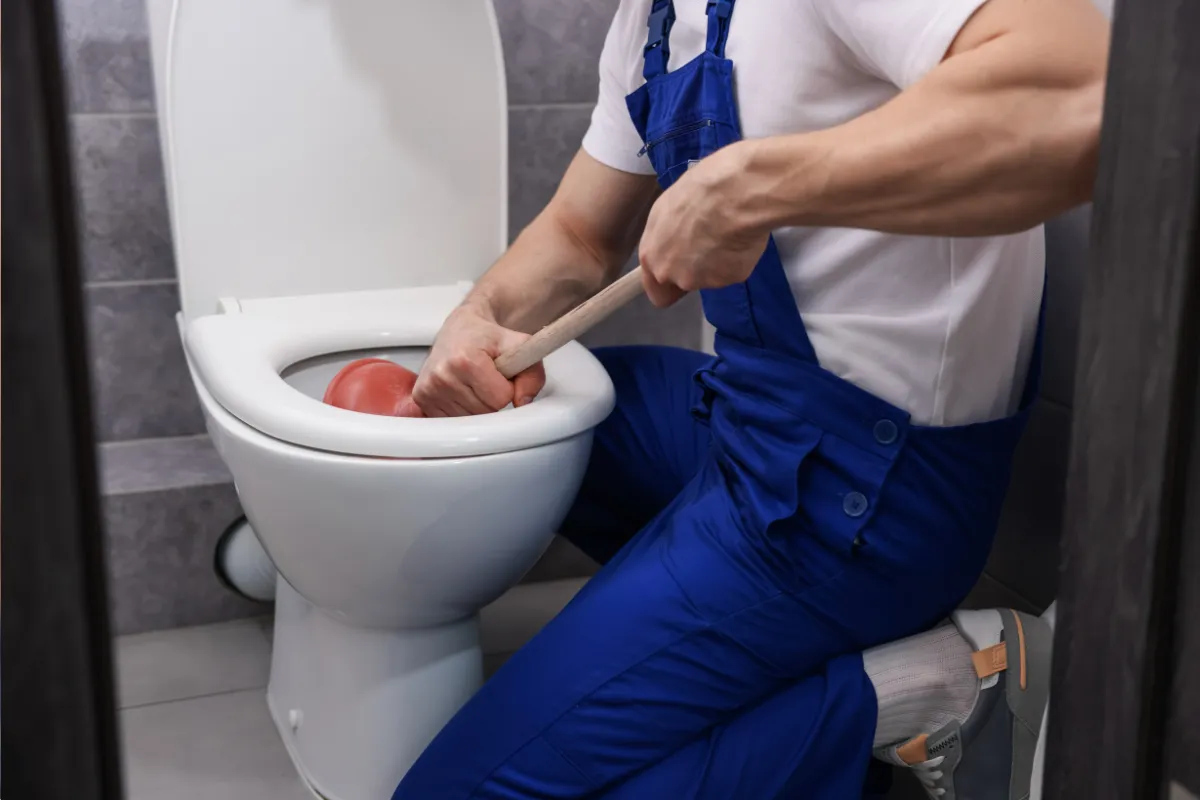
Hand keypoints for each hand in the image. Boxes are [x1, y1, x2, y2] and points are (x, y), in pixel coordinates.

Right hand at [412, 305, 545, 416]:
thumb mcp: (520, 346)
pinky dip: (462, 409)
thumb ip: (532, 375)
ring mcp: (429, 388)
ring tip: (473, 382)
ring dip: (477, 405)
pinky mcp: (421, 397)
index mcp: (465, 360)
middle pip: (485, 411)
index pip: (500, 399)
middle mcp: (442, 374)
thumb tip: (522, 402)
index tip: (499, 373)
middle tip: (486, 377)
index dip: (506, 388)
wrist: (461, 328)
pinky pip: (453, 420)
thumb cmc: (488, 338)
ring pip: (469, 419)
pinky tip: (461, 390)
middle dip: (492, 397)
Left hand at [638, 141, 769, 306]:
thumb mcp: (667, 209)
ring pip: (711, 277)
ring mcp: (701, 280)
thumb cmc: (698, 190)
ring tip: (728, 230)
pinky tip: (741, 234)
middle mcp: (672, 274)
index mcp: (652, 257)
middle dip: (695, 270)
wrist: (734, 192)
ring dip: (718, 261)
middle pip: (683, 284)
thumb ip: (666, 236)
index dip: (669, 284)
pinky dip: (738, 257)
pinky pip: (734, 271)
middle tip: (709, 242)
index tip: (682, 270)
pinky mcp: (729, 278)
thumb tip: (675, 241)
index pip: (657, 291)